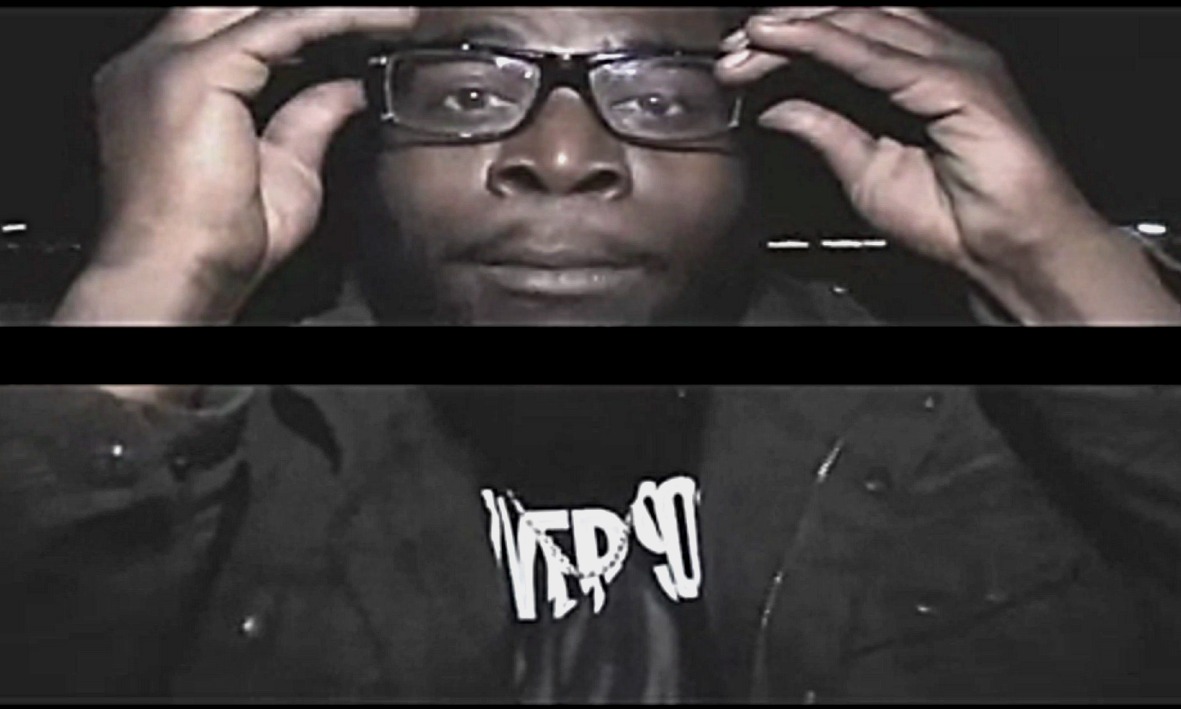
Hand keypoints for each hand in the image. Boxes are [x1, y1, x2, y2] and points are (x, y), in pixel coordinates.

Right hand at [55, 7, 417, 324]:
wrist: (178, 278)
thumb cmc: (216, 247)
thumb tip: (348, 88)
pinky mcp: (196, 72)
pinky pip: (285, 24)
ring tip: (397, 15)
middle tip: (382, 16)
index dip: (298, 26)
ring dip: (339, 10)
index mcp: (161, 89)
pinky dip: (342, 18)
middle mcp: (152, 66)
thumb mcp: (284, 173)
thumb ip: (310, 120)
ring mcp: (166, 62)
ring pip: (264, 7)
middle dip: (311, 9)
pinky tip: (386, 22)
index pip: (235, 31)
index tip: (357, 32)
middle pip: (238, 5)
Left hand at [717, 7, 1180, 322]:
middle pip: (850, 18)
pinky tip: (787, 43)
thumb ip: (824, 131)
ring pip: (860, 25)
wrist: (1007, 249)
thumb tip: (775, 107)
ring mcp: (954, 61)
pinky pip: (880, 56)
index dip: (790, 39)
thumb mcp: (864, 170)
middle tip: (732, 49)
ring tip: (749, 42)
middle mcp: (938, 56)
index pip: (845, 36)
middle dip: (785, 28)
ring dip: (797, 30)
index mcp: (919, 73)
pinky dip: (826, 44)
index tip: (737, 57)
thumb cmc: (953, 218)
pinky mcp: (961, 81)